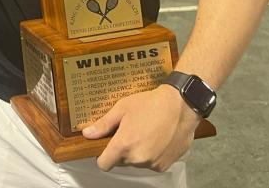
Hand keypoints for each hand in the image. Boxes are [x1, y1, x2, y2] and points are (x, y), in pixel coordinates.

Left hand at [80, 85, 199, 171]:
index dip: (102, 156)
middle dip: (121, 150)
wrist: (181, 106)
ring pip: (136, 163)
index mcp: (124, 145)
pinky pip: (151, 163)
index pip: (104, 164)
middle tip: (129, 132)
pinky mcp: (165, 165)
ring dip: (137, 153)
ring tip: (144, 132)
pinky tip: (156, 138)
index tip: (106, 147)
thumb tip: (88, 133)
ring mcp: (152, 163)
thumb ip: (103, 124)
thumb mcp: (122, 108)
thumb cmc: (151, 104)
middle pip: (120, 162)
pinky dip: (151, 155)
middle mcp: (137, 158)